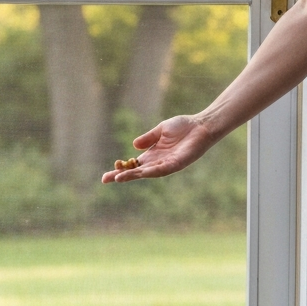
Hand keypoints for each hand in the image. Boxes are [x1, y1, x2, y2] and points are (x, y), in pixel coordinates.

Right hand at [101, 115, 215, 182]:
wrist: (201, 125)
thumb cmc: (184, 126)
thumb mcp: (161, 130)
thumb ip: (148, 138)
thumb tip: (134, 145)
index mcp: (153, 154)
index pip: (133, 165)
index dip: (120, 169)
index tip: (107, 174)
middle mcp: (158, 162)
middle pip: (136, 172)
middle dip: (121, 176)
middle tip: (105, 179)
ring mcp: (166, 164)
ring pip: (146, 173)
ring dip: (132, 176)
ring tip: (118, 178)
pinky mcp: (176, 164)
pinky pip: (161, 170)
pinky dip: (150, 172)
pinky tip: (140, 172)